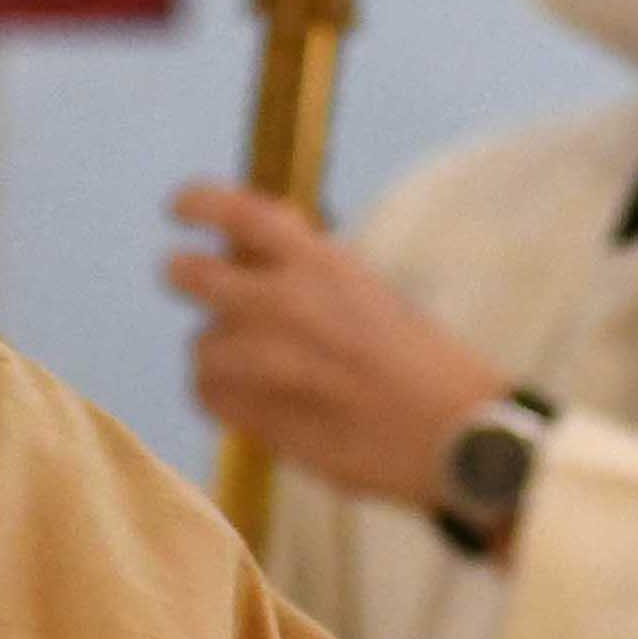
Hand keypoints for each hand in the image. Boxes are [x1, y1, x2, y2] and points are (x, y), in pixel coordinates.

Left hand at [163, 186, 509, 511]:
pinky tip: (250, 398)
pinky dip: (219, 394)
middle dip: (185, 274)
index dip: (199, 202)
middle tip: (189, 279)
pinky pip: (207, 395)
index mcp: (322, 266)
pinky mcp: (262, 416)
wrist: (457, 436)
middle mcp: (286, 305)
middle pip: (190, 274)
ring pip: (199, 344)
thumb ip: (308, 269)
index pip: (239, 214)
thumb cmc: (421, 363)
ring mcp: (268, 364)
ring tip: (249, 364)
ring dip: (214, 350)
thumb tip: (243, 250)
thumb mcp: (370, 292)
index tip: (180, 208)